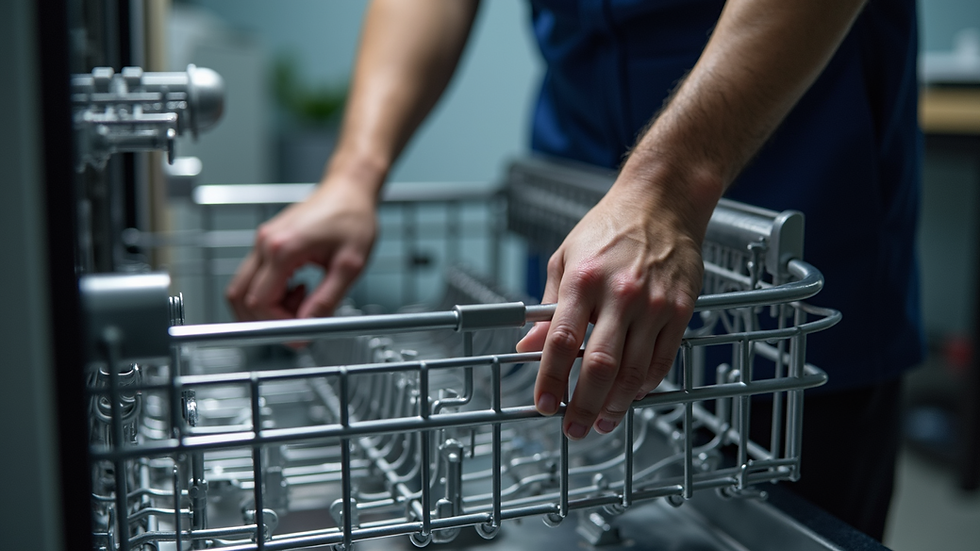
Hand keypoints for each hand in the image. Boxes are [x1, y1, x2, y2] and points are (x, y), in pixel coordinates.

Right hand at [226, 181, 377, 320]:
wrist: (349, 189)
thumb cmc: (354, 219)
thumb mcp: (350, 266)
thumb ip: (326, 299)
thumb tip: (306, 327)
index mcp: (283, 249)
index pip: (260, 303)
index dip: (277, 326)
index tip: (301, 334)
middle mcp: (265, 244)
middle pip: (241, 298)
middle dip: (266, 320)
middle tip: (298, 323)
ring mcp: (261, 242)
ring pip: (242, 289)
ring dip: (266, 308)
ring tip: (301, 302)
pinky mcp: (265, 242)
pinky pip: (253, 278)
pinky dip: (268, 293)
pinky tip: (297, 289)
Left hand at [516, 179, 705, 439]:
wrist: (663, 202)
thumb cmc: (608, 228)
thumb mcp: (565, 258)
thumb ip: (547, 306)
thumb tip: (526, 346)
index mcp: (583, 280)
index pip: (562, 341)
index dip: (550, 379)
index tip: (543, 403)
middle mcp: (620, 295)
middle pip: (600, 366)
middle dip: (583, 405)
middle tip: (573, 428)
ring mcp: (654, 305)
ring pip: (634, 372)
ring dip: (615, 405)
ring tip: (602, 422)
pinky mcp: (680, 311)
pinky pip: (662, 361)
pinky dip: (645, 385)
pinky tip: (631, 396)